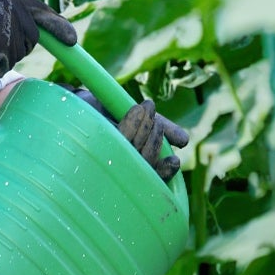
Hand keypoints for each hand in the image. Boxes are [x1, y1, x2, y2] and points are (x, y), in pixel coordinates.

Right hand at [0, 0, 76, 75]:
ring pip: (17, 55)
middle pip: (31, 40)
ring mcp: (11, 31)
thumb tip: (28, 32)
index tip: (71, 40)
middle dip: (18, 46)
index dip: (60, 28)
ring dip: (1, 57)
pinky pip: (3, 66)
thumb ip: (10, 15)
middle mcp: (17, 13)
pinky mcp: (4, 49)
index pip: (44, 14)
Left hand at [74, 89, 190, 181]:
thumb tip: (185, 142)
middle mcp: (116, 165)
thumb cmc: (115, 112)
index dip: (164, 172)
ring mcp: (104, 155)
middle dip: (155, 139)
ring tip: (146, 108)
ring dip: (145, 129)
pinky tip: (138, 109)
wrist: (89, 97)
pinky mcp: (94, 142)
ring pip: (134, 151)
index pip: (152, 178)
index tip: (173, 161)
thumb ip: (164, 130)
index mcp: (132, 165)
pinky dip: (132, 122)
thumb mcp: (144, 120)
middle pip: (145, 164)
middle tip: (155, 119)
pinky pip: (119, 137)